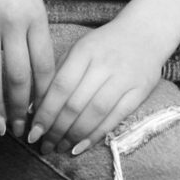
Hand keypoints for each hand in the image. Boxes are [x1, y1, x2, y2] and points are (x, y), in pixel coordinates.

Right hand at [0, 0, 52, 138]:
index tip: (42, 115)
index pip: (43, 67)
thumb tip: (37, 77)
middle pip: (18, 78)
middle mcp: (12, 25)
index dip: (43, 96)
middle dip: (19, 109)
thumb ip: (37, 36)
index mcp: (36, 20)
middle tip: (20, 131)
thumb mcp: (35, 2)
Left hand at [28, 9, 169, 156]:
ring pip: (95, 113)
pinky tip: (81, 146)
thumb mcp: (79, 48)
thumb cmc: (105, 44)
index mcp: (84, 51)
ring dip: (74, 135)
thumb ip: (58, 73)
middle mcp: (104, 65)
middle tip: (44, 146)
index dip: (45, 112)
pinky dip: (96, 134)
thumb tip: (35, 106)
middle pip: (76, 103)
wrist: (147, 31)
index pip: (60, 87)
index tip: (33, 132)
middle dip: (56, 129)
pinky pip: (116, 118)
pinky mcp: (140, 91)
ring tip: (60, 148)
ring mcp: (124, 79)